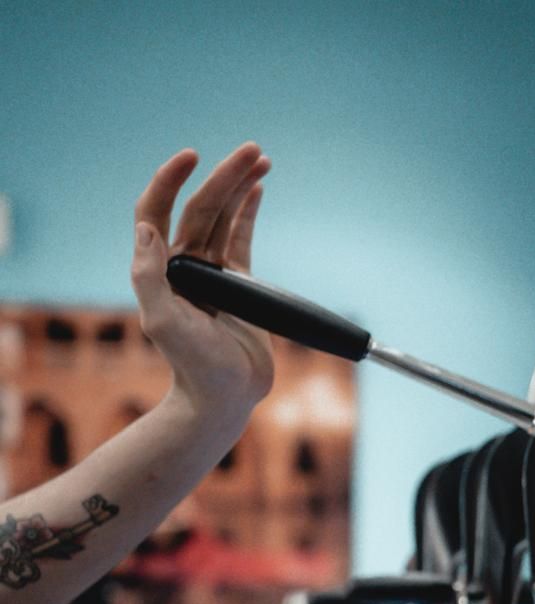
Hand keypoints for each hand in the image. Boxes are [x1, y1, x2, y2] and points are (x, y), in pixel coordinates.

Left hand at [130, 143, 272, 421]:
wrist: (225, 395)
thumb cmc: (192, 365)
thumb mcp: (162, 321)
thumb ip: (149, 276)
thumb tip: (147, 228)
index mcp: (161, 268)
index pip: (156, 210)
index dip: (169, 180)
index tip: (192, 157)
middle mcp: (184, 264)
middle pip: (201, 207)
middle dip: (224, 176)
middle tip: (250, 150)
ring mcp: (212, 272)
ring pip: (223, 217)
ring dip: (240, 186)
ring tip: (260, 160)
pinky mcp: (239, 283)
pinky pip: (242, 238)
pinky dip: (249, 212)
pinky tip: (258, 190)